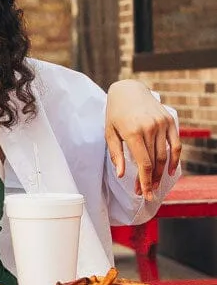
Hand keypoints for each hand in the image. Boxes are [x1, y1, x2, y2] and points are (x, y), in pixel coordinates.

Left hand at [106, 80, 180, 202]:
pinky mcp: (169, 121)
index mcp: (133, 132)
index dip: (145, 181)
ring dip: (161, 173)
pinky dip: (175, 158)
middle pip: (155, 162)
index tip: (144, 194)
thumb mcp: (109, 134)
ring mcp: (162, 124)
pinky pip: (176, 144)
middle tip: (147, 193)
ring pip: (165, 155)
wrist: (129, 90)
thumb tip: (121, 175)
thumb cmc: (115, 114)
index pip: (144, 163)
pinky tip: (171, 171)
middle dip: (151, 180)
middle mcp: (150, 128)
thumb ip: (116, 155)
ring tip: (156, 185)